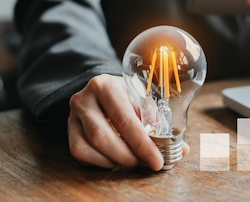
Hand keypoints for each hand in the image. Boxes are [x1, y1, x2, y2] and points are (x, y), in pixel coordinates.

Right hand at [68, 74, 188, 170]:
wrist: (102, 90)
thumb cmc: (127, 96)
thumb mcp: (142, 101)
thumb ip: (159, 122)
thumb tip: (180, 149)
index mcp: (107, 85)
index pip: (125, 118)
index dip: (142, 143)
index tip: (158, 160)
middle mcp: (85, 98)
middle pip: (103, 135)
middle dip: (128, 155)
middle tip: (146, 164)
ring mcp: (74, 114)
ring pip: (90, 146)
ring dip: (115, 160)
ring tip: (133, 161)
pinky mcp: (69, 129)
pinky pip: (80, 152)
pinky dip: (100, 161)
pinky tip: (115, 160)